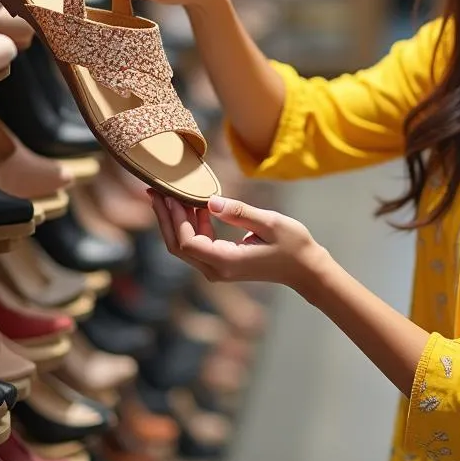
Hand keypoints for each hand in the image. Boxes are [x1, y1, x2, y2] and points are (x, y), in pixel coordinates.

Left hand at [149, 191, 329, 294]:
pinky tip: (194, 206)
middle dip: (165, 218)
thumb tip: (210, 201)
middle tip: (153, 191)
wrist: (305, 268)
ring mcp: (218, 268)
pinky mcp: (222, 263)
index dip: (174, 217)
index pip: (186, 242)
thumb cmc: (292, 244)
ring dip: (174, 220)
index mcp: (225, 261)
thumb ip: (239, 212)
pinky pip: (197, 245)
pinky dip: (191, 225)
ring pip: (184, 246)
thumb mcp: (269, 223)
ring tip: (167, 194)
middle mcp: (216, 270)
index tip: (168, 194)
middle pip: (177, 246)